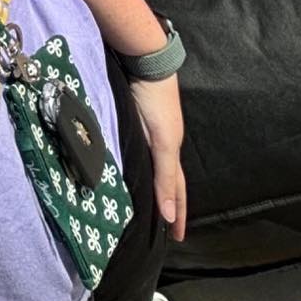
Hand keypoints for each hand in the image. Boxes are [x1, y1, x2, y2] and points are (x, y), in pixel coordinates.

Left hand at [127, 75, 187, 240]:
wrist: (144, 62)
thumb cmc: (156, 102)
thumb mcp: (162, 141)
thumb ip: (164, 176)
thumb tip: (167, 214)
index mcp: (168, 152)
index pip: (174, 191)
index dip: (175, 213)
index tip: (175, 239)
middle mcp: (158, 144)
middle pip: (164, 180)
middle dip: (165, 204)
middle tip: (160, 229)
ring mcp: (145, 132)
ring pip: (148, 166)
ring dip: (148, 186)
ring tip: (142, 206)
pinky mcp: (130, 119)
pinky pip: (136, 150)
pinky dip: (136, 165)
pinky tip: (125, 169)